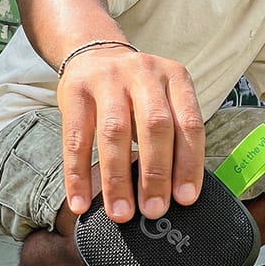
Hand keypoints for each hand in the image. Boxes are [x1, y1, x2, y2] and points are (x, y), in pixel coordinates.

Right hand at [57, 47, 204, 221]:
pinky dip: (78, 175)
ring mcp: (108, 79)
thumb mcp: (164, 98)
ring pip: (115, 133)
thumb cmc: (138, 92)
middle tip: (154, 210)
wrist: (95, 53)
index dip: (189, 163)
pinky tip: (80, 202)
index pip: (189, 123)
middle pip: (154, 126)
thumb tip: (175, 194)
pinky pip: (75, 139)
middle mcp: (144, 74)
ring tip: (121, 212)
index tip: (185, 198)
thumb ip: (173, 135)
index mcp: (176, 78)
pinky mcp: (75, 91)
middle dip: (155, 174)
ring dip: (118, 179)